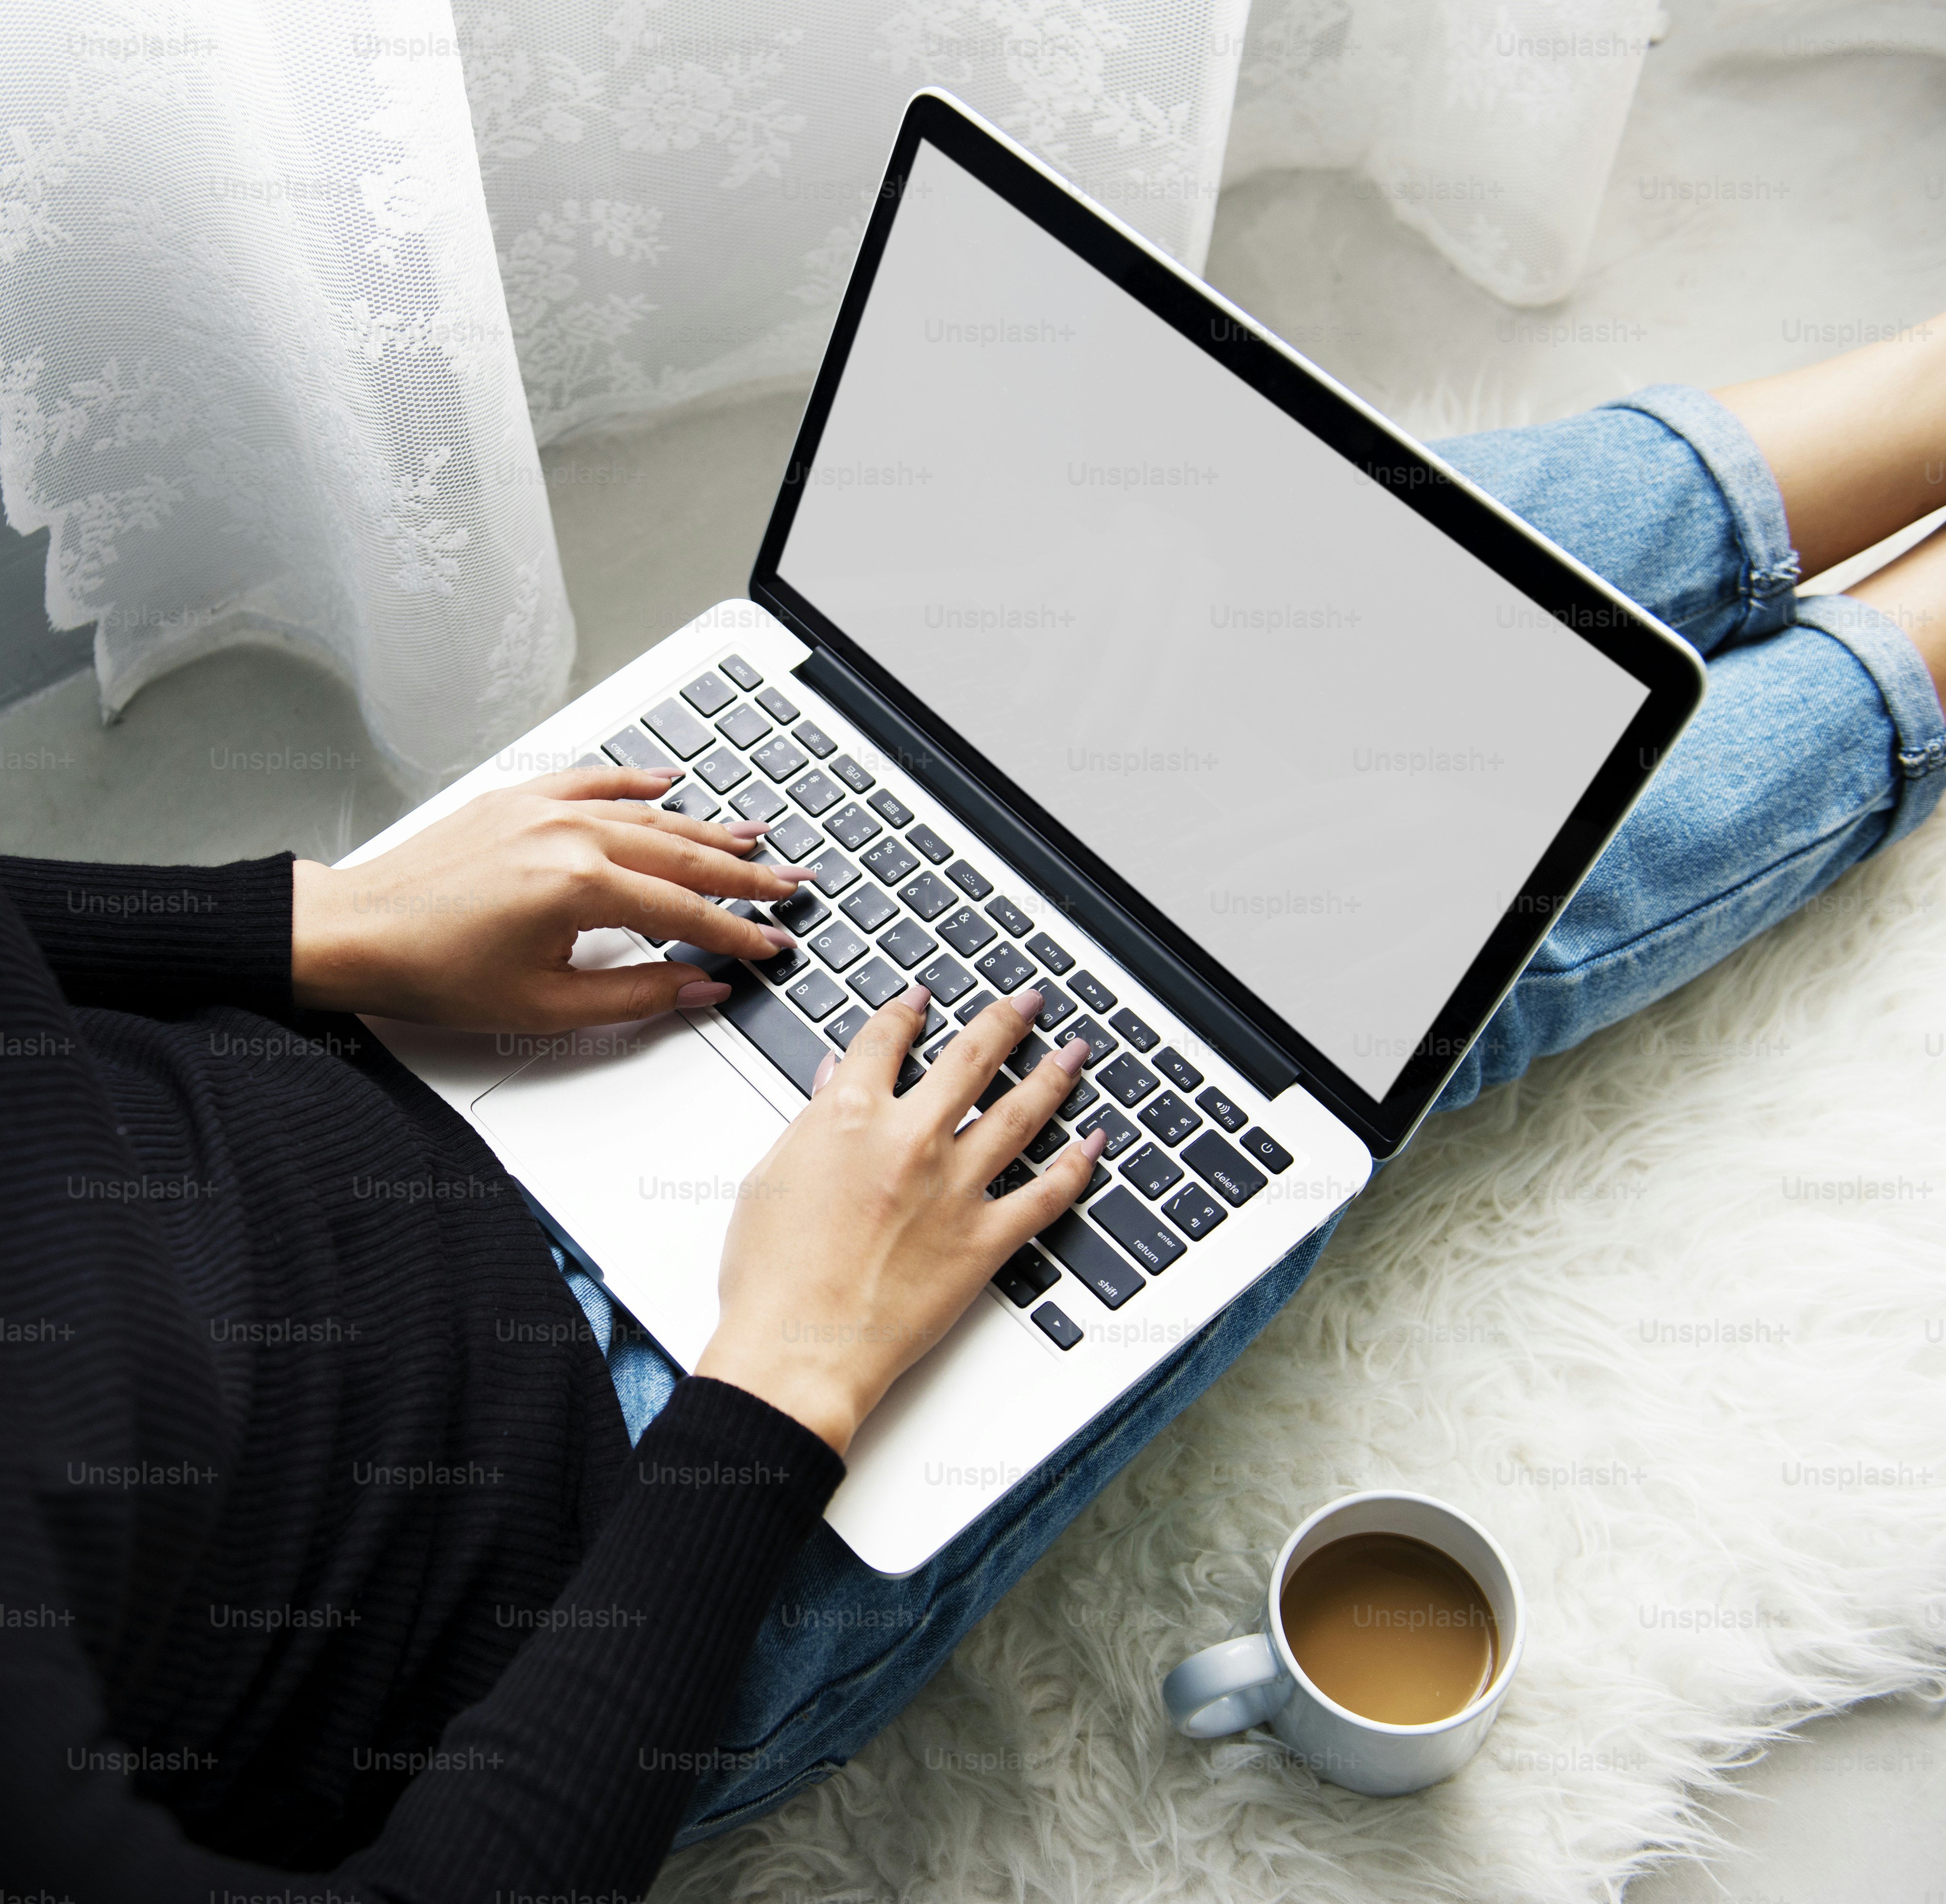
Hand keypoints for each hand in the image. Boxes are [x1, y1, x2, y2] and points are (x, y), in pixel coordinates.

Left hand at [291, 766, 816, 1029]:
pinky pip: (593, 781)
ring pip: (648, 815)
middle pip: (682, 855)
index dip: (737, 932)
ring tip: (753, 838)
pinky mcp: (516, 800)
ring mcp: (543, 810)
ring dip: (706, 829)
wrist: (353, 932)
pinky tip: (669, 782)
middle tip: (790, 884)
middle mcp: (568, 836)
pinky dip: (636, 782)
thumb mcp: (545, 1005)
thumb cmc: (433, 971)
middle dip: (744, 873)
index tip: (772, 943)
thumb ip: (635, 995)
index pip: (685, 913)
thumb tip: (699, 986)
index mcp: (579, 887)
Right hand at [695, 983, 1106, 1454]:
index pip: (885, 1039)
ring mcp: (953, 1188)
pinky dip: (1076, 1166)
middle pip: (971, 1058)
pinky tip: (1094, 1144)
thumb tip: (829, 1081)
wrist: (796, 1350)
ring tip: (1074, 1052)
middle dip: (1004, 1020)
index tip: (922, 999)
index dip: (907, 1010)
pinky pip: (1045, 1195)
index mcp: (847, 1115)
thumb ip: (809, 1123)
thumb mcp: (770, 1178)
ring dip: (1052, 1075)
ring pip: (1020, 1113)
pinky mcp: (984, 1240)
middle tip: (1027, 1002)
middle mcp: (910, 1140)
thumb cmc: (770, 1277)